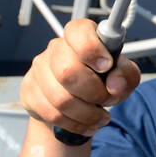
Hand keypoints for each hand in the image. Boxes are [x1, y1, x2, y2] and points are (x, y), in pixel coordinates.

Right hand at [19, 19, 140, 136]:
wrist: (76, 101)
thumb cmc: (102, 81)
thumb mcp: (123, 75)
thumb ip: (126, 74)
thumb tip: (115, 84)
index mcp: (79, 35)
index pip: (78, 32)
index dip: (92, 49)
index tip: (106, 65)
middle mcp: (56, 49)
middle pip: (68, 71)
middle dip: (94, 93)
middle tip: (108, 100)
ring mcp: (39, 70)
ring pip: (60, 99)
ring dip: (88, 114)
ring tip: (101, 117)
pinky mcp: (29, 92)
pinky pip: (52, 114)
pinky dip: (75, 124)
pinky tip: (88, 124)